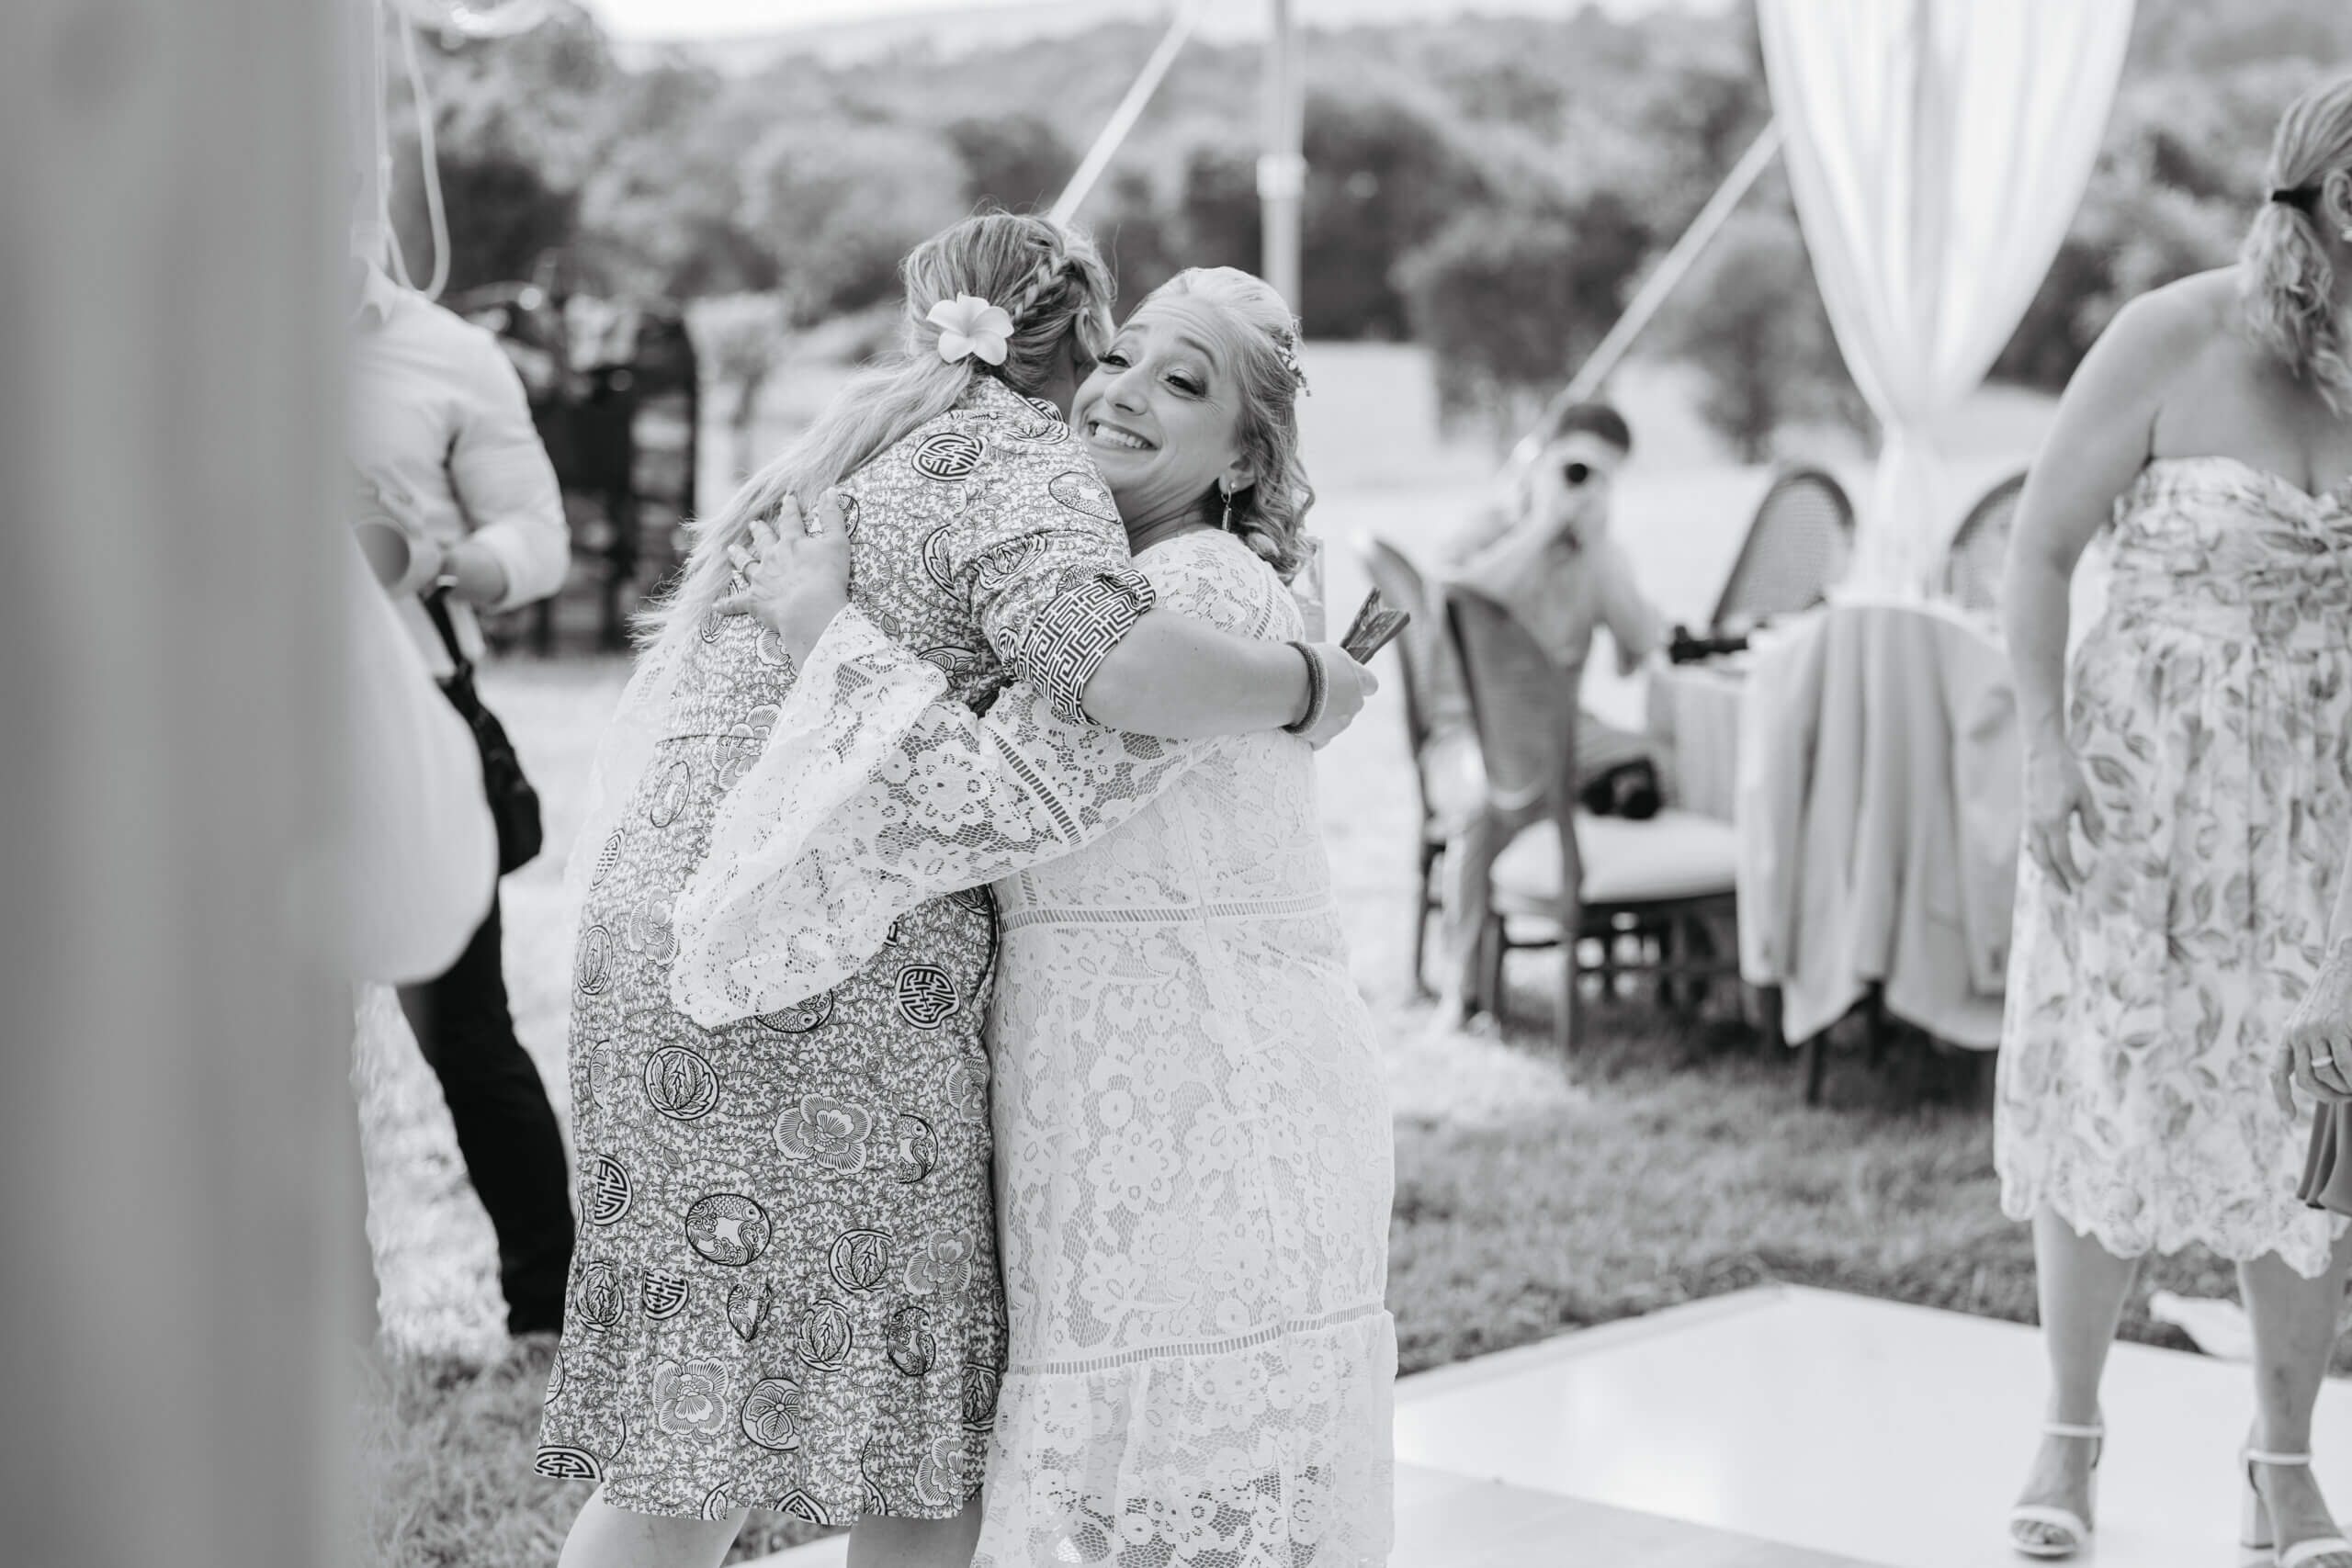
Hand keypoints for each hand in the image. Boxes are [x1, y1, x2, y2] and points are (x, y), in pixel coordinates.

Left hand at [716, 493, 850, 664]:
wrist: (810, 608)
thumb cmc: (827, 577)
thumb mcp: (837, 543)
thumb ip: (833, 517)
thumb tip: (830, 490)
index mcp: (792, 543)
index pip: (790, 521)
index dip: (790, 509)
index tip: (787, 499)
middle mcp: (772, 557)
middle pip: (764, 540)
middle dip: (760, 532)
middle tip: (754, 524)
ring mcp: (760, 578)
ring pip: (745, 564)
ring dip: (739, 557)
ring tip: (732, 550)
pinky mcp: (754, 601)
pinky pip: (737, 602)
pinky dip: (727, 604)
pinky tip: (716, 605)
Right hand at [1296, 644, 1378, 748]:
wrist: (1287, 684)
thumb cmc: (1307, 662)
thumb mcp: (1331, 654)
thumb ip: (1342, 666)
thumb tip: (1340, 670)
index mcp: (1359, 680)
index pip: (1371, 685)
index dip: (1360, 683)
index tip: (1346, 680)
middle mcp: (1353, 704)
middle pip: (1353, 704)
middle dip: (1340, 699)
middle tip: (1318, 691)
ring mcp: (1339, 724)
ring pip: (1337, 721)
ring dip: (1325, 715)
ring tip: (1302, 704)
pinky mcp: (1322, 738)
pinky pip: (1321, 737)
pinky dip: (1312, 731)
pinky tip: (1299, 722)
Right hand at [2021, 739, 2103, 894]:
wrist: (2041, 753)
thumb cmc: (2066, 772)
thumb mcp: (2084, 796)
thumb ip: (2091, 822)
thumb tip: (2100, 845)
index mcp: (2053, 821)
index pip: (2062, 856)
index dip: (2072, 872)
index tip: (2082, 884)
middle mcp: (2037, 825)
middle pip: (2044, 861)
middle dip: (2056, 879)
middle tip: (2069, 893)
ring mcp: (2029, 820)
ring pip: (2036, 853)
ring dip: (2047, 870)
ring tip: (2058, 881)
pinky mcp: (2028, 816)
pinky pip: (2033, 843)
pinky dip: (2041, 855)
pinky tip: (2049, 859)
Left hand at [2277, 939, 2351, 1111]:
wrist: (2341, 968)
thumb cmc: (2329, 999)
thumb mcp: (2308, 1021)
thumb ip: (2305, 1045)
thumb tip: (2309, 1075)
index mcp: (2287, 1034)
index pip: (2277, 1072)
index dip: (2281, 1097)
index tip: (2289, 1117)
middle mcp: (2297, 1033)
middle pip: (2307, 1080)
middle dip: (2326, 1097)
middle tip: (2343, 1099)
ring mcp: (2317, 1030)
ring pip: (2327, 1074)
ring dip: (2343, 1089)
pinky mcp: (2338, 1027)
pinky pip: (2346, 1064)